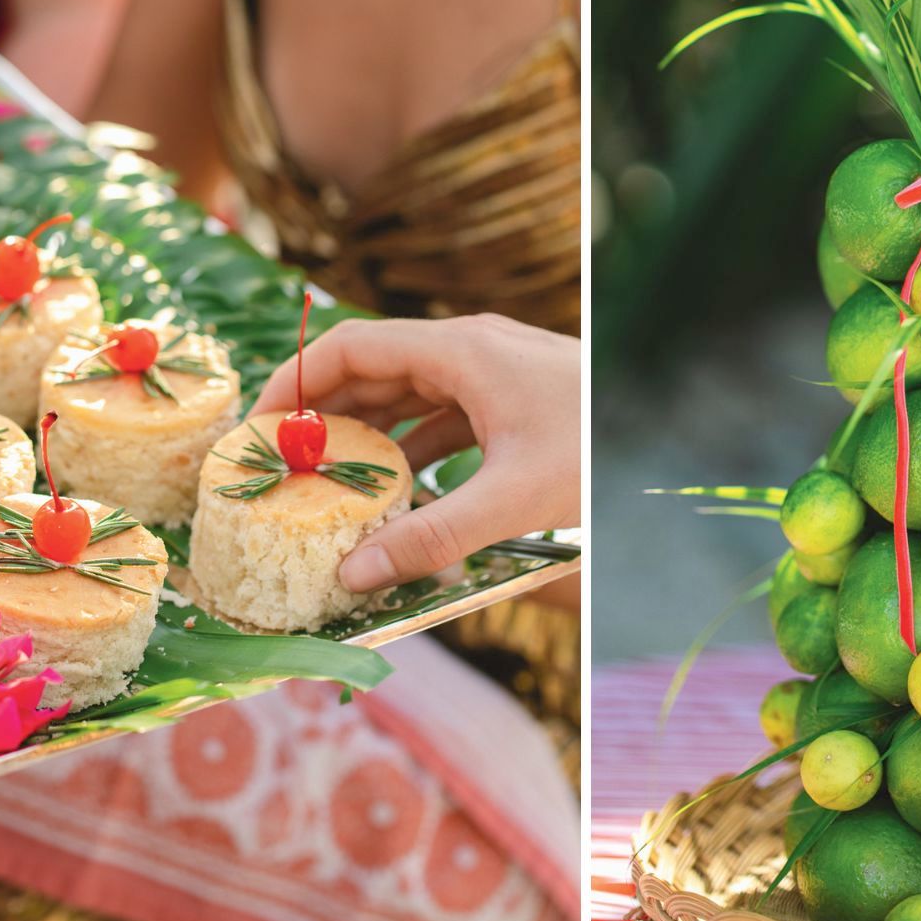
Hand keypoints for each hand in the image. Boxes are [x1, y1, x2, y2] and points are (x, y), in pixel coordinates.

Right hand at [250, 313, 578, 590]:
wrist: (665, 446)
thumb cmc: (598, 453)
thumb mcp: (513, 497)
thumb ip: (432, 536)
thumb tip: (355, 574)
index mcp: (461, 350)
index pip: (350, 346)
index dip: (294, 380)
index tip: (256, 426)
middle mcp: (472, 351)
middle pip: (372, 370)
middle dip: (321, 414)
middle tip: (274, 463)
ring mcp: (493, 374)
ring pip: (406, 397)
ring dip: (366, 437)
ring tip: (319, 485)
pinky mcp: (512, 402)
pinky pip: (442, 419)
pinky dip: (412, 451)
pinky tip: (393, 496)